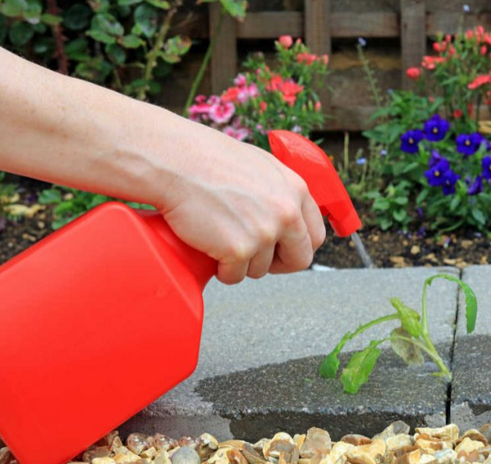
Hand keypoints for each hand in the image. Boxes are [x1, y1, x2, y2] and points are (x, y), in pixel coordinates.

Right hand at [157, 132, 325, 284]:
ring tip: (220, 238)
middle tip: (255, 257)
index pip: (315, 235)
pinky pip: (234, 276)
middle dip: (278, 264)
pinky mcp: (239, 250)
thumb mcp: (260, 166)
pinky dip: (221, 269)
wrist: (174, 160)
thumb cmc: (208, 159)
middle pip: (299, 260)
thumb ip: (280, 191)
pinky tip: (209, 248)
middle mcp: (287, 212)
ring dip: (241, 262)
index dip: (297, 246)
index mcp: (296, 190)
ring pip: (261, 269)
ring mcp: (264, 233)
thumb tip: (287, 214)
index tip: (282, 249)